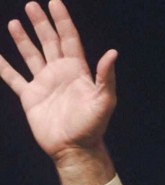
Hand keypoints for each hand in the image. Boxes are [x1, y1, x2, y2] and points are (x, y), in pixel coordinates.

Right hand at [0, 0, 116, 184]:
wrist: (74, 148)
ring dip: (24, 39)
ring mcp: (44, 83)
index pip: (69, 39)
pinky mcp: (31, 97)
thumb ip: (106, 77)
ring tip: (16, 22)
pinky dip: (4, 67)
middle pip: (49, 42)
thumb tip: (112, 53)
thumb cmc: (92, 126)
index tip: (55, 2)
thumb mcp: (104, 101)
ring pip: (32, 55)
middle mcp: (60, 73)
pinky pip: (13, 78)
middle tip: (33, 5)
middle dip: (42, 24)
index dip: (62, 21)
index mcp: (77, 71)